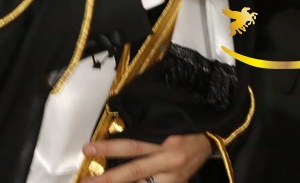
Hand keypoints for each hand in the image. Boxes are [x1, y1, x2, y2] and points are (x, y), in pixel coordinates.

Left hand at [80, 133, 211, 182]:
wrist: (214, 137)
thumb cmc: (188, 125)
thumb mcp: (168, 123)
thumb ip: (147, 131)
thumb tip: (117, 135)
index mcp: (167, 140)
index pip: (134, 145)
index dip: (110, 148)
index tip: (88, 149)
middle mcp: (170, 161)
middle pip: (134, 172)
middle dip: (108, 178)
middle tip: (85, 181)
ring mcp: (174, 178)